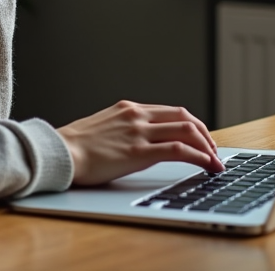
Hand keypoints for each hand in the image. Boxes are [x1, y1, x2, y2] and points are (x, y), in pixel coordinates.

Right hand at [56, 101, 223, 186]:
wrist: (58, 152)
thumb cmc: (74, 146)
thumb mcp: (102, 127)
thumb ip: (122, 129)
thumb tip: (136, 141)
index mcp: (128, 108)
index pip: (171, 111)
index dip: (192, 126)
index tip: (201, 140)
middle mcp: (137, 115)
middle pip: (184, 117)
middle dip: (205, 134)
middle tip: (213, 151)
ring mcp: (139, 132)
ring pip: (187, 130)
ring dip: (207, 146)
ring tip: (216, 161)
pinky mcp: (138, 152)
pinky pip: (178, 150)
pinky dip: (199, 157)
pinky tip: (207, 166)